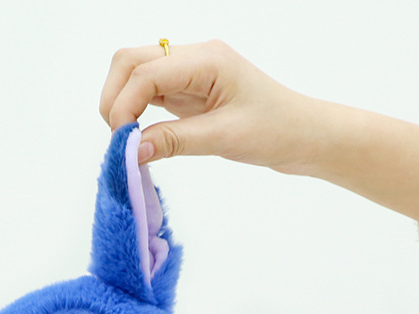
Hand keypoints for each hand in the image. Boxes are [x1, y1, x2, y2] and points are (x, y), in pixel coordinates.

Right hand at [99, 39, 319, 172]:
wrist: (303, 135)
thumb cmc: (276, 131)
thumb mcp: (224, 138)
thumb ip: (174, 141)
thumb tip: (131, 151)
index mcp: (206, 59)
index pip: (144, 72)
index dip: (123, 107)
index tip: (121, 144)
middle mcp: (194, 58)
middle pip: (130, 62)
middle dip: (115, 99)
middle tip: (120, 141)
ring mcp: (189, 73)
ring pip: (135, 75)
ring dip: (122, 105)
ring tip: (128, 142)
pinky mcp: (188, 91)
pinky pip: (149, 94)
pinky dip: (136, 113)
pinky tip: (140, 138)